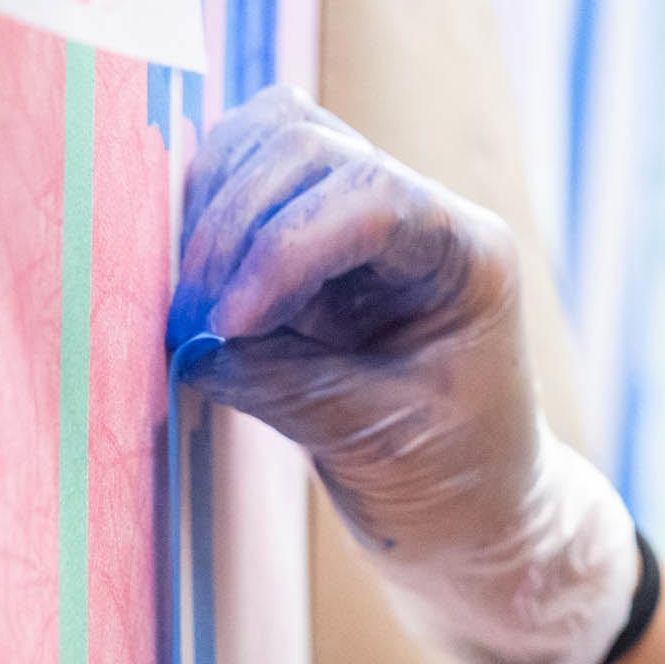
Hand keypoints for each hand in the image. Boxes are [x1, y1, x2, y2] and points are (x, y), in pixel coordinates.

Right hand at [173, 86, 636, 663]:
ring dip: (211, 210)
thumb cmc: (453, 483)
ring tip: (190, 305)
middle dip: (235, 222)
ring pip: (270, 145)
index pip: (368, 196)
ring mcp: (363, 223)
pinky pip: (245, 189)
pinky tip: (191, 290)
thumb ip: (284, 382)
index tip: (229, 325)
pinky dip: (203, 221)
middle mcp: (419, 218)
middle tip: (196, 319)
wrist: (474, 517)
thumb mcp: (376, 441)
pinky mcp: (311, 247)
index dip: (282, 245)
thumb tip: (190, 339)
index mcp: (467, 255)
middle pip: (309, 147)